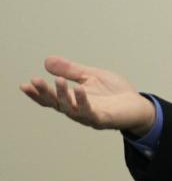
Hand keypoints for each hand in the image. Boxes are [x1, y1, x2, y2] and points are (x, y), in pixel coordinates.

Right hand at [20, 56, 155, 136]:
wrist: (138, 105)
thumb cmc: (115, 93)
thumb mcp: (91, 76)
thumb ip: (71, 70)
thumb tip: (47, 61)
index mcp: (73, 100)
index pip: (51, 99)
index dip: (37, 94)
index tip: (24, 85)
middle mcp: (78, 110)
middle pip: (57, 104)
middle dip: (45, 93)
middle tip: (35, 81)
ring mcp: (90, 116)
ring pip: (71, 108)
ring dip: (63, 95)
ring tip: (58, 80)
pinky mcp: (103, 119)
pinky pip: (90, 112)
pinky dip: (83, 101)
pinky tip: (80, 89)